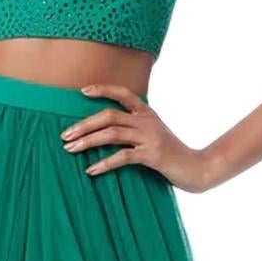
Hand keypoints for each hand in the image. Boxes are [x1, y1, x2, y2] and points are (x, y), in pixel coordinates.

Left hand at [61, 85, 218, 192]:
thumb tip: (105, 132)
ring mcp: (150, 137)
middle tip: (64, 135)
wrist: (197, 168)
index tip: (82, 91)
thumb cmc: (172, 154)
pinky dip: (104, 163)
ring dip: (88, 141)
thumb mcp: (154, 135)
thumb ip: (135, 129)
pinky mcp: (152, 155)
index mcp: (147, 113)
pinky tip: (91, 170)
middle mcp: (147, 121)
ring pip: (112, 134)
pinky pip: (122, 157)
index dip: (103, 89)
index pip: (123, 93)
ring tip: (70, 149)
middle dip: (84, 124)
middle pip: (109, 116)